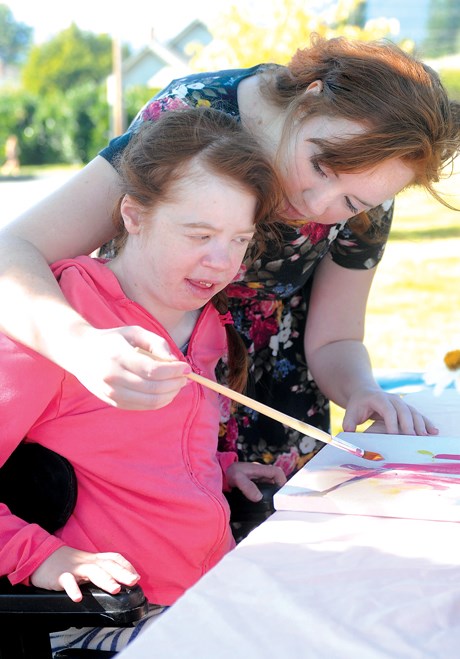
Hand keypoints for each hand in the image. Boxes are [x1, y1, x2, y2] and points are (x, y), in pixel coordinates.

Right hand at [30, 546, 139, 601]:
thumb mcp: (85, 563)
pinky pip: (67, 582)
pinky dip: (72, 589)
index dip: (126, 566)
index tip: (136, 576)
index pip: (114, 558)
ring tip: (115, 588)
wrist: (41, 557)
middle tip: (134, 581)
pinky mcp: (60, 575)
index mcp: (94, 559)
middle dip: (122, 572)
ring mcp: (74, 568)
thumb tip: (118, 581)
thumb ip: (99, 570)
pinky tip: (77, 598)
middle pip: (107, 564)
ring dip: (105, 579)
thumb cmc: (66, 563)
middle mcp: (87, 562)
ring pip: (92, 571)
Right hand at [61, 324, 190, 409]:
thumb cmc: (112, 340)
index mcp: (118, 357)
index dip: (173, 371)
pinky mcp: (113, 402)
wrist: (80, 352)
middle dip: (175, 384)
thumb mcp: (135, 332)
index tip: (186, 368)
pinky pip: (142, 407)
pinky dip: (158, 402)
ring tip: (177, 385)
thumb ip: (157, 343)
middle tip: (185, 377)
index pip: (153, 370)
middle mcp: (113, 377)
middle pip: (153, 388)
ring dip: (170, 395)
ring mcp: (111, 393)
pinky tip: (165, 392)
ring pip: (149, 401)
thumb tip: (175, 362)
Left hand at [225, 462, 285, 501]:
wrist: (222, 472)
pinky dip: (265, 497)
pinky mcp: (256, 485)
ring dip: (271, 495)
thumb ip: (247, 487)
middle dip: (278, 491)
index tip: (281, 493)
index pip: (277, 473)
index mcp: (261, 469)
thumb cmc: (230, 472)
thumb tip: (258, 497)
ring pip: (271, 487)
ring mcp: (259, 479)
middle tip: (276, 503)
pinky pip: (264, 490)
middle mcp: (262, 474)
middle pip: (276, 481)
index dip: (282, 482)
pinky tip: (263, 505)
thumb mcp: (237, 478)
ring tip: (271, 506)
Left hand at [342, 387, 438, 435]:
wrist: (366, 391)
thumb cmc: (358, 404)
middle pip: (404, 410)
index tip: (394, 435)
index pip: (388, 410)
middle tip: (412, 439)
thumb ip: (349, 422)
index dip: (392, 422)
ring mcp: (402, 402)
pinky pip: (419, 415)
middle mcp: (393, 399)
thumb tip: (349, 434)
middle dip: (409, 424)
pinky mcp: (407, 408)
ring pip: (414, 412)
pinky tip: (433, 432)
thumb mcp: (351, 411)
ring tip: (425, 438)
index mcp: (378, 398)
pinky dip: (426, 423)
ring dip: (420, 425)